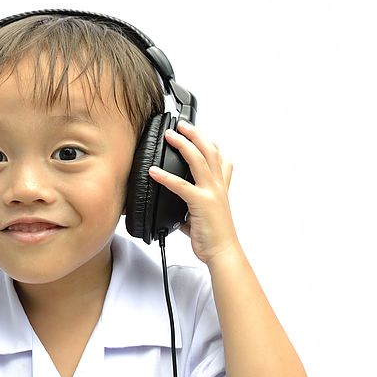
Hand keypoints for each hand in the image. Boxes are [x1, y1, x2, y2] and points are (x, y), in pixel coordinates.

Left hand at [148, 121, 238, 264]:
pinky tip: (153, 171)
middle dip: (195, 134)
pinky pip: (180, 185)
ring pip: (198, 160)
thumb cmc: (214, 237)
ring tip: (170, 135)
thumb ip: (191, 208)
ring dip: (183, 144)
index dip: (209, 142)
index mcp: (220, 188)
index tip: (197, 132)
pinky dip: (165, 177)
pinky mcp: (201, 203)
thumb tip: (176, 210)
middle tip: (181, 124)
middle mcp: (218, 186)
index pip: (220, 158)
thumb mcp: (202, 217)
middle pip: (209, 151)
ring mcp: (211, 193)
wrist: (222, 252)